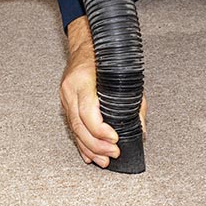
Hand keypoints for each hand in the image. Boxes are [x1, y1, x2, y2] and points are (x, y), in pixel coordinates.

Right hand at [60, 16, 146, 167]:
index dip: (100, 130)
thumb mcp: (124, 77)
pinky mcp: (65, 104)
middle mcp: (70, 91)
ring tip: (103, 161)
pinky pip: (72, 128)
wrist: (85, 44)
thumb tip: (140, 129)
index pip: (88, 112)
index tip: (114, 140)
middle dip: (97, 145)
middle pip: (80, 126)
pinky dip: (81, 143)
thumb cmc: (104, 58)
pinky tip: (89, 155)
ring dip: (90, 148)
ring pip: (74, 130)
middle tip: (113, 155)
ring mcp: (65, 98)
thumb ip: (133, 104)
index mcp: (83, 81)